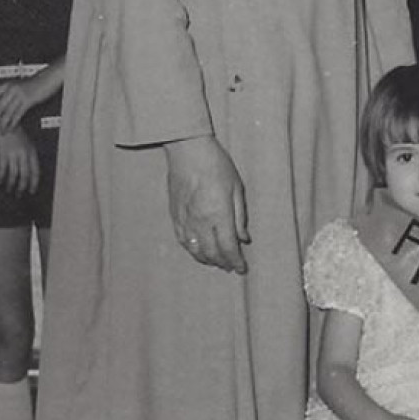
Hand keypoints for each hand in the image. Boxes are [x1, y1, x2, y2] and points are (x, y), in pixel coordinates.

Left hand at [0, 80, 32, 133]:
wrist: (48, 78)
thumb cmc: (36, 83)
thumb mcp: (19, 85)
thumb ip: (11, 92)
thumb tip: (4, 101)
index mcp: (8, 84)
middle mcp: (11, 89)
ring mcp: (19, 95)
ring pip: (7, 112)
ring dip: (2, 124)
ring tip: (0, 131)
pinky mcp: (27, 101)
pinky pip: (17, 114)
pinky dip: (13, 123)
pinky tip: (10, 128)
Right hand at [0, 127, 39, 195]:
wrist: (4, 121)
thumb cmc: (14, 132)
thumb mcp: (26, 143)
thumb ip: (27, 155)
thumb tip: (28, 171)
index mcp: (32, 151)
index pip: (35, 171)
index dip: (34, 183)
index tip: (32, 191)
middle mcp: (24, 153)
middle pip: (25, 175)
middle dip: (22, 187)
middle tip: (19, 194)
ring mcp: (14, 153)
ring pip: (14, 174)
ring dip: (11, 184)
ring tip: (9, 190)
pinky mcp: (3, 152)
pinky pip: (3, 168)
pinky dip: (1, 177)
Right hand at [165, 135, 248, 273]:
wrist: (187, 151)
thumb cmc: (216, 165)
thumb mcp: (237, 188)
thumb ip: (240, 217)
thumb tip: (243, 238)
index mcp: (219, 215)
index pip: (228, 248)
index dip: (236, 262)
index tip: (242, 268)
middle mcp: (200, 222)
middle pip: (212, 253)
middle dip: (223, 263)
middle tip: (231, 266)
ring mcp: (185, 220)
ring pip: (196, 251)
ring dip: (208, 260)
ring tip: (217, 261)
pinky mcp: (175, 215)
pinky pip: (183, 241)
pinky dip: (193, 250)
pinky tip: (199, 251)